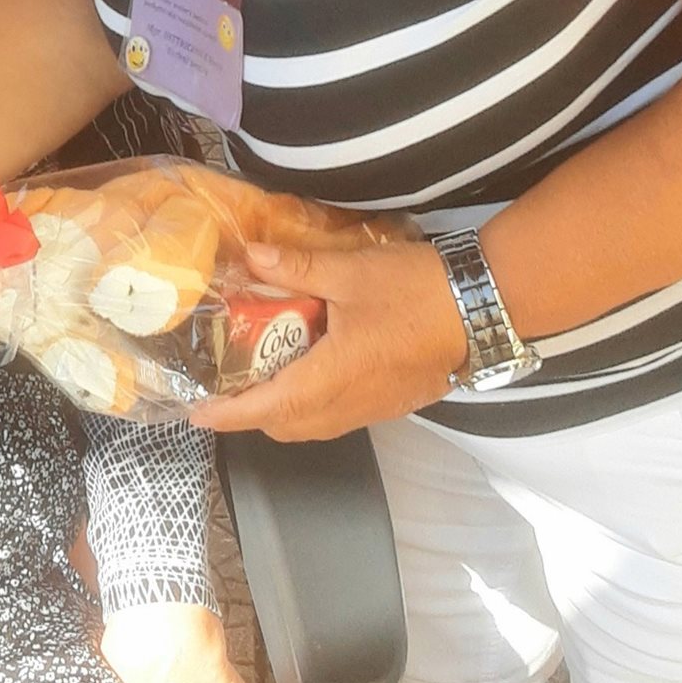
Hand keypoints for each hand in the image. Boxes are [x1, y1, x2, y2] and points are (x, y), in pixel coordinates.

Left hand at [190, 237, 467, 440]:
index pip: (267, 409)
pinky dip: (315, 401)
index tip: (198, 414)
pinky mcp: (394, 402)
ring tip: (265, 371)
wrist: (484, 308)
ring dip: (285, 408)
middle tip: (229, 382)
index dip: (229, 415)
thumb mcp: (349, 272)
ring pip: (316, 424)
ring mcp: (375, 409)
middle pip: (288, 425)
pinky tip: (313, 363)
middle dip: (253, 413)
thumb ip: (296, 269)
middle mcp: (350, 405)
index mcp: (332, 379)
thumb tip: (251, 256)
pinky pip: (341, 414)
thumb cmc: (416, 292)